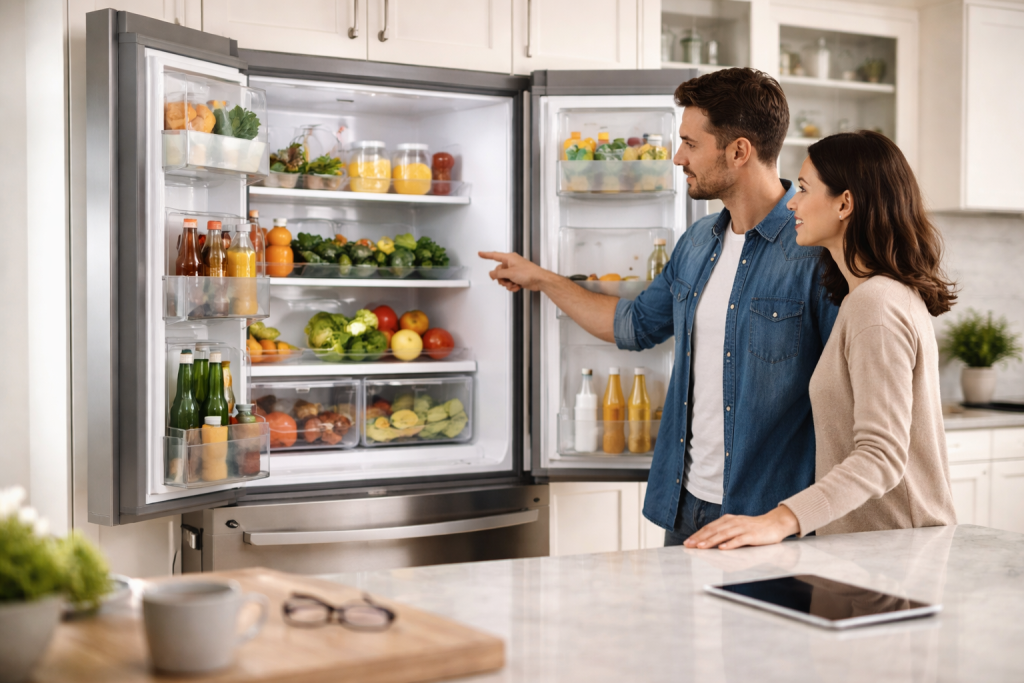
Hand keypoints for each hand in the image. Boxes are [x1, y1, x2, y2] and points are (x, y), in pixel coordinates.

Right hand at [478, 251, 551, 292]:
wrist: (539, 280)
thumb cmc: (529, 273)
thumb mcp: (510, 273)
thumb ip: (498, 274)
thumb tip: (491, 274)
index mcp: (509, 258)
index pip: (494, 255)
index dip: (486, 255)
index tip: (480, 253)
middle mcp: (511, 263)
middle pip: (498, 271)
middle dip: (501, 278)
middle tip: (506, 281)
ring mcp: (514, 271)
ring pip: (503, 278)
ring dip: (507, 283)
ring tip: (514, 284)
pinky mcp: (517, 277)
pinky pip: (509, 282)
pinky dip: (512, 286)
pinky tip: (517, 286)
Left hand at [683, 506, 800, 549]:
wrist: (775, 523)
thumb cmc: (753, 528)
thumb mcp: (736, 527)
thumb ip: (724, 532)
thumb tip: (708, 542)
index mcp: (728, 520)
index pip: (709, 528)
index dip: (698, 535)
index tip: (687, 542)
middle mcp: (733, 522)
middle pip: (714, 530)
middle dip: (700, 538)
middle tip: (689, 545)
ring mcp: (743, 528)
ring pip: (724, 534)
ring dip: (711, 541)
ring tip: (701, 547)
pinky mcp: (752, 535)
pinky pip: (739, 540)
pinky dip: (730, 544)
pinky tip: (722, 548)